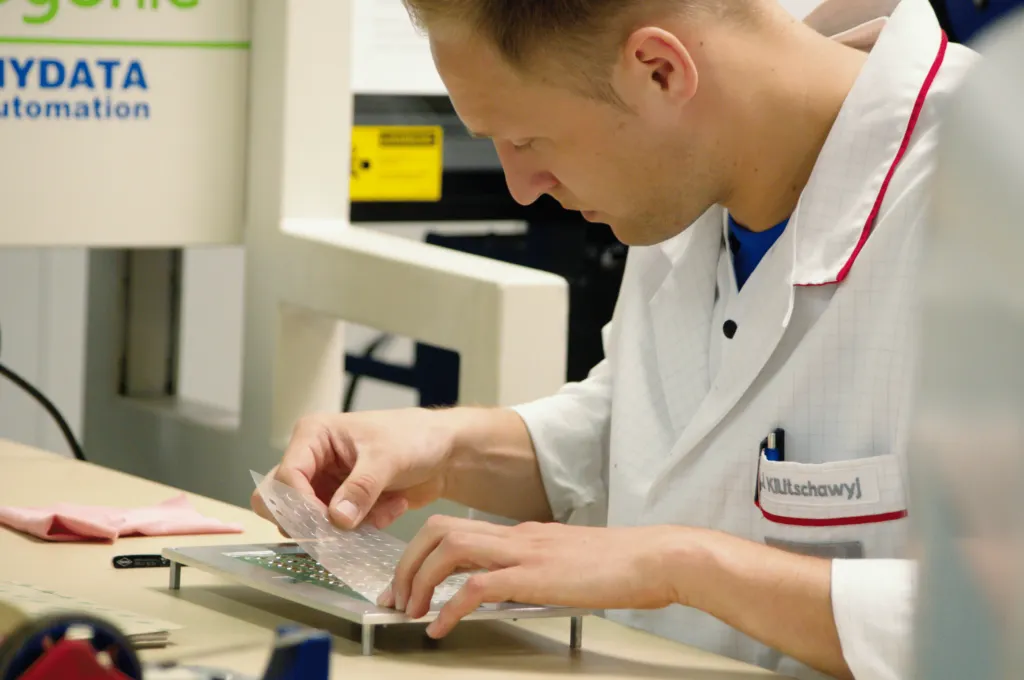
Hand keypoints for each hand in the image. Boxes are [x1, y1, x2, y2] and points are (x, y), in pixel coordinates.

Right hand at [251, 409, 456, 530]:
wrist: (444, 452)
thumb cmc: (415, 437)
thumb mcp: (387, 458)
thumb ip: (361, 488)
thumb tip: (337, 520)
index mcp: (314, 436)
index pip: (286, 477)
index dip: (300, 506)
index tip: (326, 525)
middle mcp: (312, 460)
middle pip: (281, 502)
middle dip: (312, 521)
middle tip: (343, 528)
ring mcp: (325, 484)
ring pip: (310, 522)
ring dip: (347, 525)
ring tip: (381, 509)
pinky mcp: (341, 505)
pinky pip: (337, 530)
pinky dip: (364, 526)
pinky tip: (391, 507)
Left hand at [378, 516, 682, 637]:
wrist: (655, 558)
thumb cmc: (622, 565)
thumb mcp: (568, 562)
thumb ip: (536, 568)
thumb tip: (508, 589)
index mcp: (522, 533)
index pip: (457, 529)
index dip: (423, 553)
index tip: (409, 581)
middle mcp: (516, 536)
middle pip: (440, 531)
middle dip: (408, 562)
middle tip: (396, 596)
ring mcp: (524, 552)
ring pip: (449, 549)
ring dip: (420, 580)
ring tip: (410, 611)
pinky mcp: (534, 576)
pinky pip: (475, 588)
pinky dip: (449, 608)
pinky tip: (441, 628)